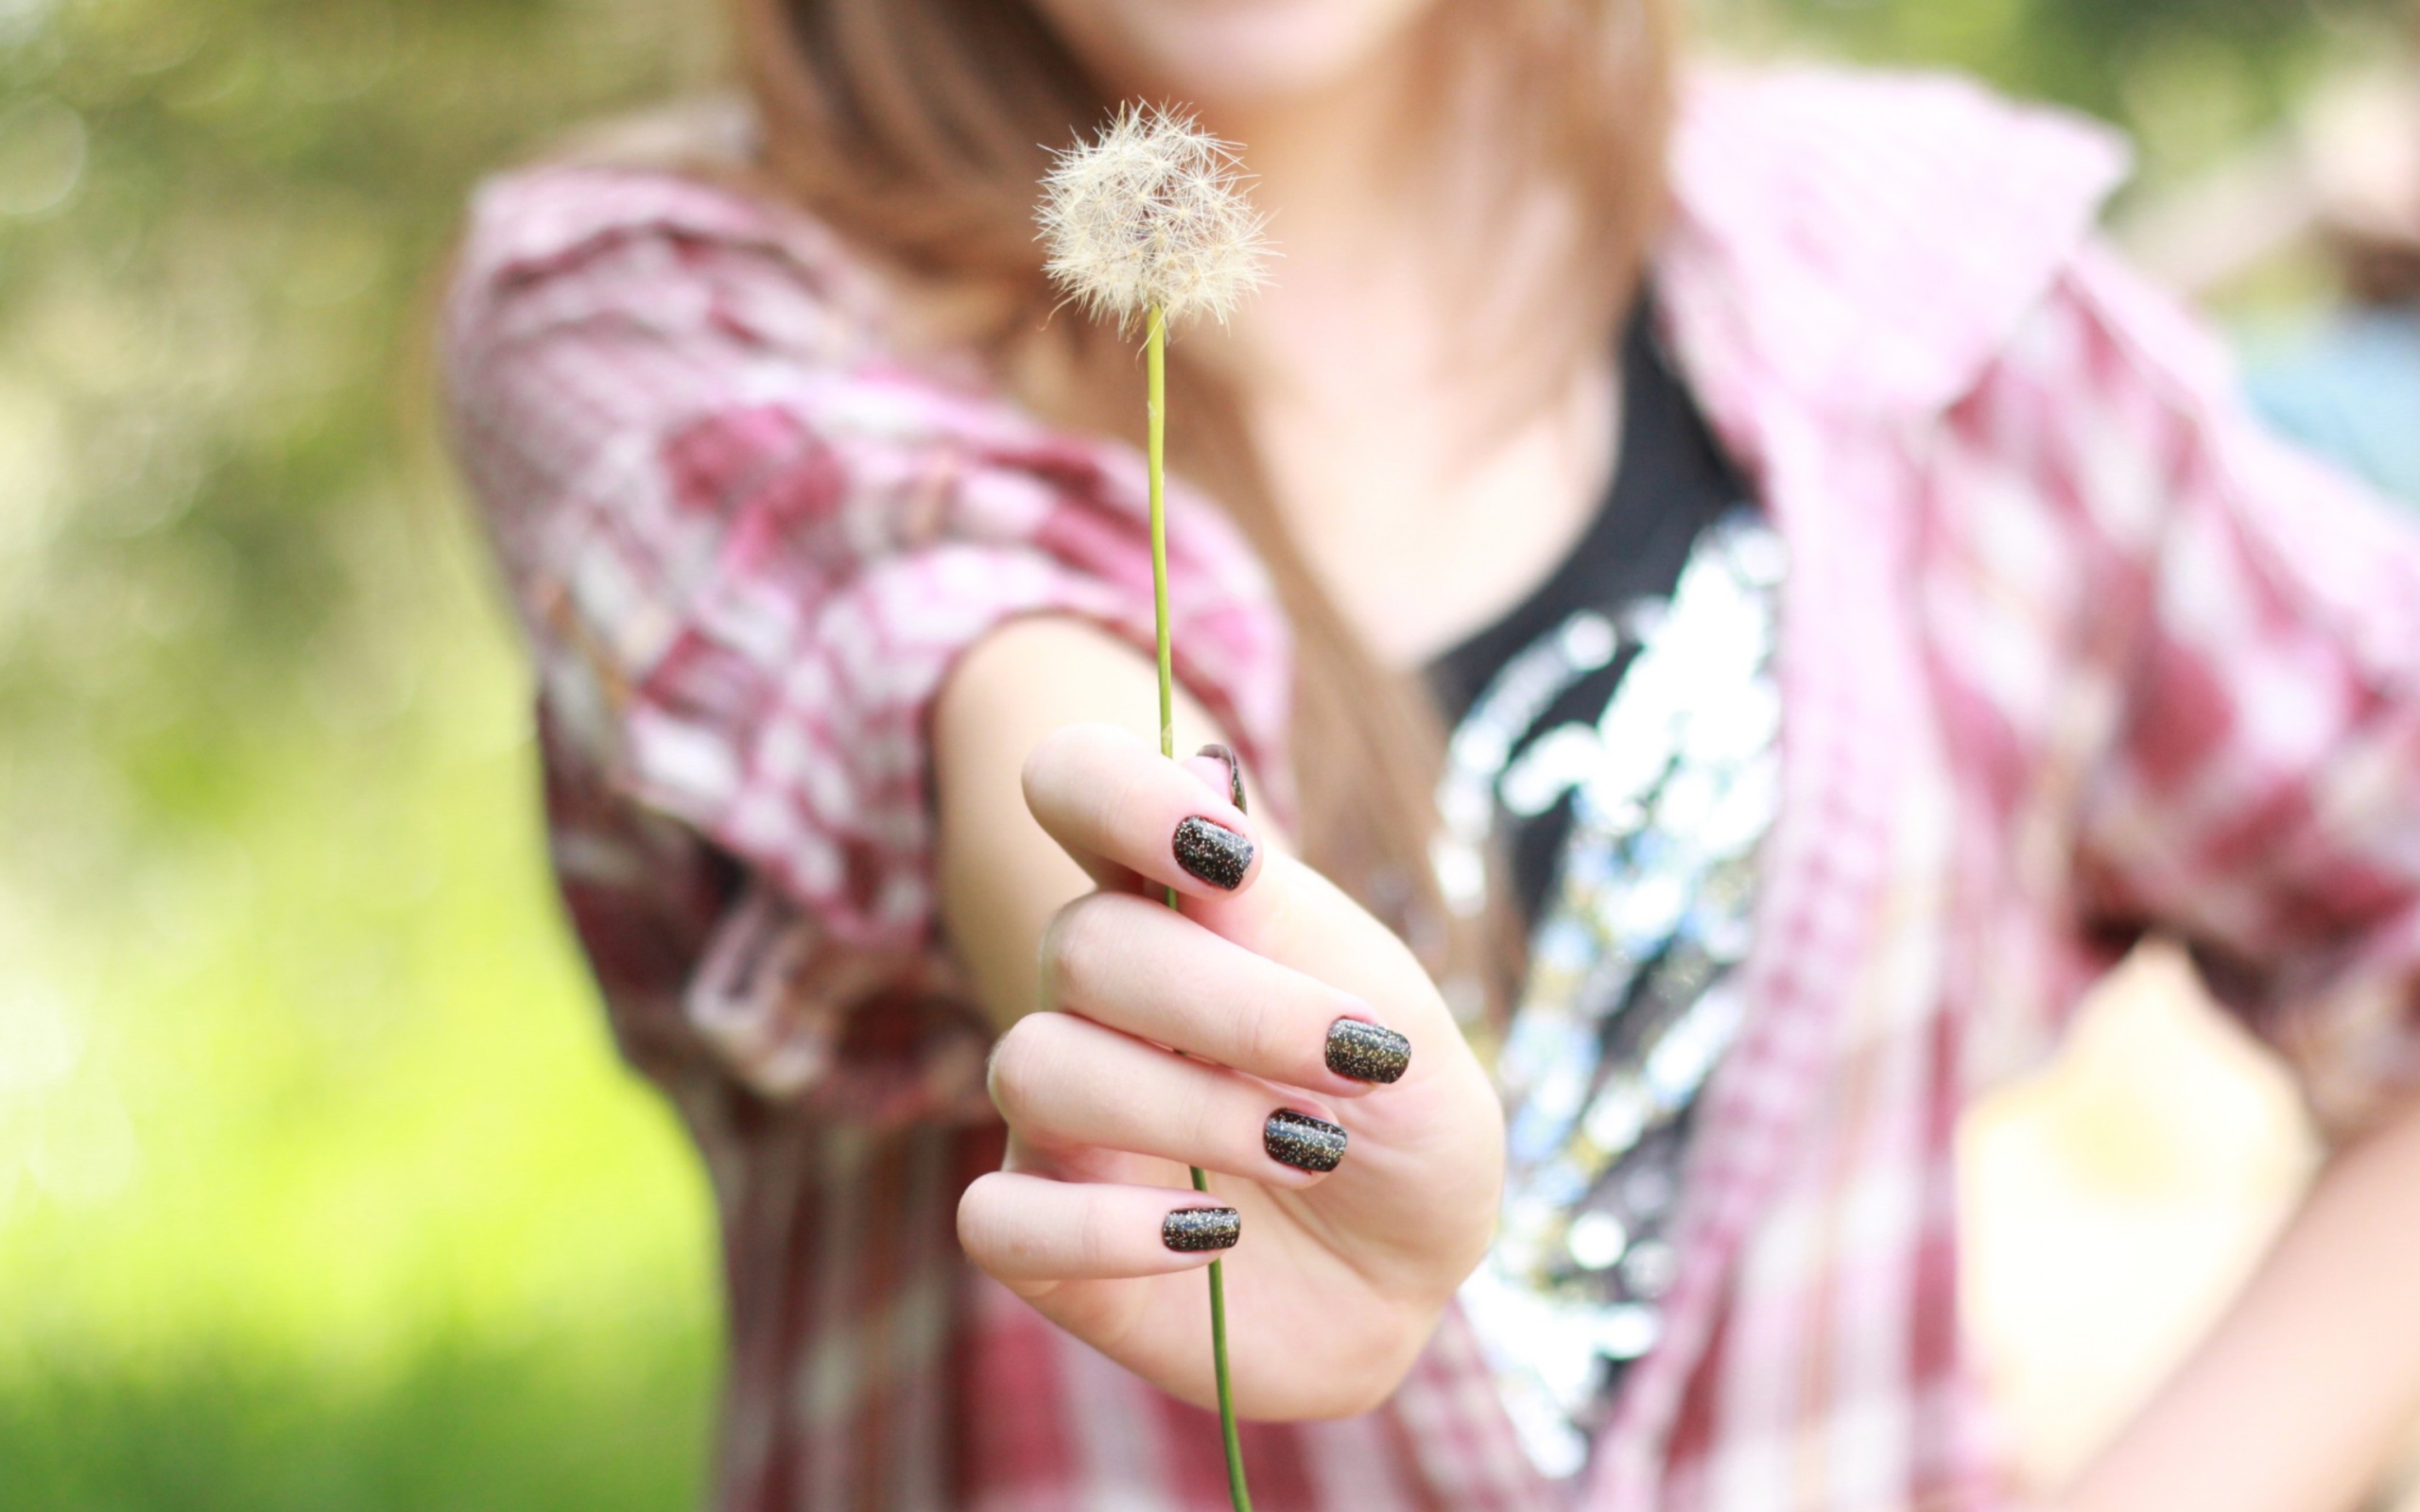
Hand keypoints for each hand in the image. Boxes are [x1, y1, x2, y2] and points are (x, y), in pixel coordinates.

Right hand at [955, 723, 1505, 1418]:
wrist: (1413, 1276)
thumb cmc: (1400, 1124)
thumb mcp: (1395, 1018)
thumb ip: (1289, 921)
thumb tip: (1204, 780)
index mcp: (1175, 907)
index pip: (1077, 787)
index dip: (1118, 793)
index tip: (1227, 855)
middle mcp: (1096, 1000)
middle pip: (1080, 945)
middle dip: (1230, 1006)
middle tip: (1352, 1064)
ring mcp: (1059, 1120)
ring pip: (1037, 1068)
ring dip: (1185, 1112)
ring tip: (1306, 1154)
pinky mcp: (1043, 1240)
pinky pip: (993, 1219)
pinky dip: (1100, 1232)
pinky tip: (1207, 1239)